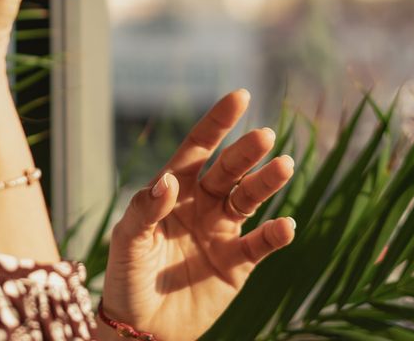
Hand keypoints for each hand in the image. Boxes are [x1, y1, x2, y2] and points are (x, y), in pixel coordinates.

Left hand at [100, 89, 295, 340]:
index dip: (218, 122)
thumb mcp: (127, 241)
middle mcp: (203, 204)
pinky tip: (287, 224)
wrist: (141, 327)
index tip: (240, 96)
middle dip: (246, 152)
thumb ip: (144, 209)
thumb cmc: (126, 277)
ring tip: (285, 165)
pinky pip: (260, 244)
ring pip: (250, 198)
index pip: (198, 147)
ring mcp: (222, 231)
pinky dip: (276, 234)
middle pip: (229, 169)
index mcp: (174, 189)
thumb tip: (168, 181)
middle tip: (265, 136)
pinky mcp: (237, 263)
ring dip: (268, 182)